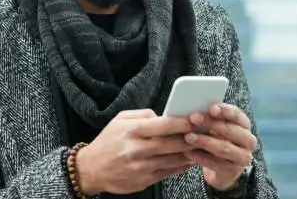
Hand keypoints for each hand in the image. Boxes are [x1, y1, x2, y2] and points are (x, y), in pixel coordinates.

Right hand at [76, 109, 195, 194]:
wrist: (91, 169)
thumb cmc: (108, 140)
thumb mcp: (121, 119)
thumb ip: (143, 114)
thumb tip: (164, 116)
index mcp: (133, 131)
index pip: (164, 125)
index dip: (182, 122)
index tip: (196, 119)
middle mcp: (137, 150)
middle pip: (172, 144)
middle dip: (191, 137)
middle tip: (205, 132)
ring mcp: (141, 167)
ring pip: (173, 160)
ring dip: (190, 153)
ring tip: (202, 145)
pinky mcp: (143, 181)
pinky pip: (168, 173)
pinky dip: (181, 166)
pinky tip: (189, 159)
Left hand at [183, 103, 256, 190]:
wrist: (223, 168)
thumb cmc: (217, 139)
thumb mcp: (218, 127)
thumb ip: (212, 118)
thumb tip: (193, 108)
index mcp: (245, 125)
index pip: (237, 114)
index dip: (224, 111)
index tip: (210, 108)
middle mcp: (248, 141)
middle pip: (229, 130)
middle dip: (210, 123)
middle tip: (192, 118)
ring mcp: (242, 158)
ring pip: (223, 148)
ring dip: (204, 141)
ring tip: (188, 136)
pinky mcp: (233, 172)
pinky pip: (215, 163)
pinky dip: (200, 157)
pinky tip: (188, 152)